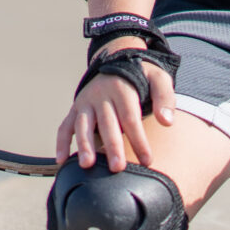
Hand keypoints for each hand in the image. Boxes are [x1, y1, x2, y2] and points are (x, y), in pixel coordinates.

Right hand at [56, 42, 174, 172]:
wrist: (117, 61)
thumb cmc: (142, 76)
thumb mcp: (159, 79)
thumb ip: (165, 98)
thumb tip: (167, 122)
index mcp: (122, 89)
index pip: (130, 118)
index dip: (138, 140)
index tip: (147, 160)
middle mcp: (101, 95)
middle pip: (107, 124)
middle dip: (112, 147)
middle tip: (118, 168)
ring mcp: (85, 102)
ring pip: (83, 125)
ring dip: (84, 145)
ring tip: (87, 165)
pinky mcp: (75, 109)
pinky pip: (65, 126)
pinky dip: (61, 142)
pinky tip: (62, 160)